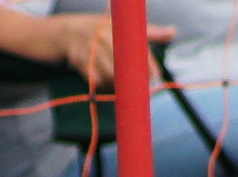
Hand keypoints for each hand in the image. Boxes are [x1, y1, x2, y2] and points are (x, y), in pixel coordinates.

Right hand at [52, 14, 176, 88]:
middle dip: (134, 81)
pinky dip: (103, 86)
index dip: (148, 64)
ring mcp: (90, 50)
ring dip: (118, 86)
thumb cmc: (98, 30)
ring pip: (110, 76)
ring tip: (123, 88)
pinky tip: (107, 84)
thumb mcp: (122, 26)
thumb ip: (150, 31)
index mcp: (116, 28)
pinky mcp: (80, 63)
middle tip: (142, 90)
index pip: (137, 48)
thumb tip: (173, 32)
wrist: (64, 33)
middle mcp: (103, 37)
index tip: (155, 77)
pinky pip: (97, 81)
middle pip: (124, 66)